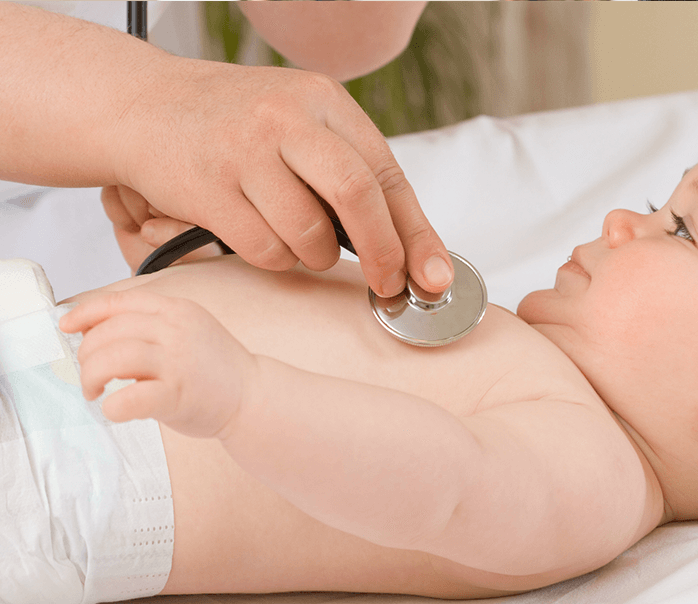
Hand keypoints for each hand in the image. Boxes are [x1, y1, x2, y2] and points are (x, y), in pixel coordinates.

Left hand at [59, 290, 256, 438]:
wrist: (254, 396)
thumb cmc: (214, 368)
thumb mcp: (187, 329)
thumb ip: (149, 324)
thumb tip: (92, 325)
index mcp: (177, 310)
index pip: (119, 302)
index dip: (85, 312)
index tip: (66, 326)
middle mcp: (176, 330)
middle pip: (108, 332)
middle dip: (87, 354)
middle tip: (90, 374)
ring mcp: (178, 362)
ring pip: (111, 359)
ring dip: (91, 377)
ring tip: (95, 391)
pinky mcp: (178, 395)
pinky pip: (128, 399)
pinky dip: (112, 406)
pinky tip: (115, 409)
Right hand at [113, 57, 452, 295]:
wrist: (144, 105)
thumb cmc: (236, 124)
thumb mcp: (302, 124)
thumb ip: (353, 172)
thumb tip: (409, 249)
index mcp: (323, 101)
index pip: (386, 174)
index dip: (416, 233)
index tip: (432, 275)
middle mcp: (286, 118)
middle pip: (358, 195)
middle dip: (384, 254)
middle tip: (388, 285)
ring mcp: (244, 151)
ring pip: (309, 234)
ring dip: (316, 256)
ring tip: (299, 240)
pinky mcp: (207, 187)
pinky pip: (264, 250)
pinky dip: (274, 258)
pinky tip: (260, 235)